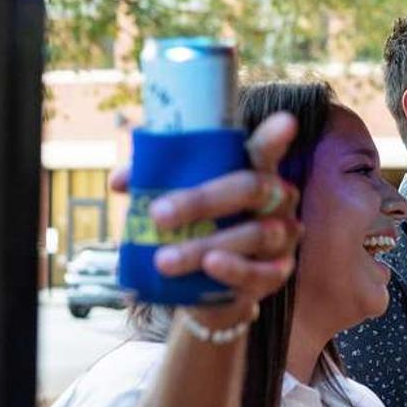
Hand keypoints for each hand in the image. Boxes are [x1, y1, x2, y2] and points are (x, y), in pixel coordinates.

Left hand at [111, 111, 304, 326]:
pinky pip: (262, 273)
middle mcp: (278, 200)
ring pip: (254, 235)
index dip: (276, 137)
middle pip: (251, 188)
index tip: (284, 123)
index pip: (266, 149)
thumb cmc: (198, 225)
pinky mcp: (276, 273)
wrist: (209, 283)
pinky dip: (235, 270)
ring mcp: (281, 237)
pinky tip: (211, 266)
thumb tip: (121, 181)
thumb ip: (154, 183)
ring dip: (204, 246)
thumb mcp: (179, 199)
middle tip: (158, 214)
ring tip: (164, 259)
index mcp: (255, 171)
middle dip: (201, 201)